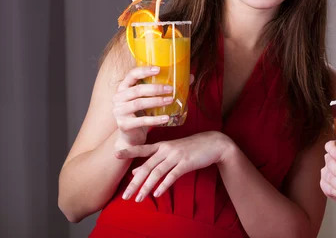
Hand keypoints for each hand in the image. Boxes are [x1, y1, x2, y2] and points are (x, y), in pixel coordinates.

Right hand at [112, 67, 194, 149]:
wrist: (131, 136)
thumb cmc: (142, 112)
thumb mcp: (151, 98)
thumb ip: (166, 87)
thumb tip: (191, 77)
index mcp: (124, 87)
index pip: (132, 74)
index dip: (144, 70)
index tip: (159, 68)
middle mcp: (118, 97)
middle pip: (137, 90)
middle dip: (155, 88)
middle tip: (170, 89)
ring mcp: (119, 111)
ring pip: (139, 103)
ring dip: (156, 101)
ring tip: (170, 100)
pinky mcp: (124, 125)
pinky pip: (142, 120)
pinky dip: (155, 119)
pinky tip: (166, 117)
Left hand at [115, 131, 233, 201]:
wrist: (213, 144)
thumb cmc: (191, 148)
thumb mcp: (172, 151)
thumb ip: (154, 160)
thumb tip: (135, 172)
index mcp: (162, 145)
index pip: (142, 148)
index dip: (129, 151)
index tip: (115, 155)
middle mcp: (167, 149)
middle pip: (147, 166)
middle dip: (135, 182)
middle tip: (125, 195)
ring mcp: (176, 155)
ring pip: (157, 172)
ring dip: (147, 187)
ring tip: (138, 199)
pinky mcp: (186, 162)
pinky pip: (172, 175)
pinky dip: (164, 185)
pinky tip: (157, 193)